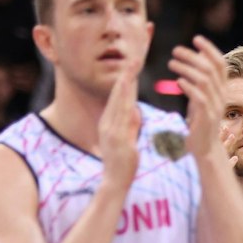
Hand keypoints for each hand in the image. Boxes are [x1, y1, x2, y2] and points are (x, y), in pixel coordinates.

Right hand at [97, 59, 141, 187]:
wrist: (115, 182)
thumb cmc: (123, 164)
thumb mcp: (128, 139)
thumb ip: (132, 125)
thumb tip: (135, 110)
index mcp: (108, 123)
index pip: (118, 98)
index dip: (124, 82)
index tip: (131, 67)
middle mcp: (107, 123)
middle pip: (117, 95)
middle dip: (125, 76)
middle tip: (133, 59)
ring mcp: (111, 130)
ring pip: (119, 102)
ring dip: (125, 84)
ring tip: (131, 68)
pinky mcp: (116, 137)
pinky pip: (122, 115)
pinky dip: (125, 101)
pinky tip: (130, 92)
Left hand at [170, 36, 229, 160]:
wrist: (205, 148)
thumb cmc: (199, 123)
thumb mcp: (200, 98)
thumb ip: (199, 81)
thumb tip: (193, 61)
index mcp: (222, 89)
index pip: (220, 64)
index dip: (210, 49)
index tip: (196, 38)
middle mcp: (221, 95)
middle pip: (210, 68)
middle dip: (193, 56)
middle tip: (176, 50)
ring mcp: (215, 106)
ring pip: (204, 80)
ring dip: (187, 68)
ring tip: (171, 63)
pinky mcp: (206, 116)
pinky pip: (199, 97)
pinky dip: (188, 86)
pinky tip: (177, 81)